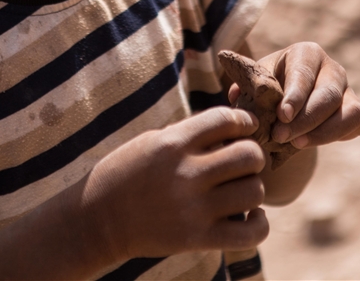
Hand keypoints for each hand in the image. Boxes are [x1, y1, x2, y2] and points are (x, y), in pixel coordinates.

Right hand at [83, 108, 268, 262]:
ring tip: (242, 188)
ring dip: (253, 187)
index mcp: (173, 143)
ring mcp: (193, 208)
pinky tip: (250, 216)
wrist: (100, 218)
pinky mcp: (197, 239)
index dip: (244, 120)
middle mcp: (186, 173)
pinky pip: (250, 233)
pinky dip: (259, 223)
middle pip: (249, 155)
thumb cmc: (128, 172)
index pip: (225, 119)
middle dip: (253, 154)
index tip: (246, 126)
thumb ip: (191, 133)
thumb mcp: (154, 141)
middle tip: (244, 161)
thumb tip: (230, 125)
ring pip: (254, 191)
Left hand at [229, 42, 359, 156]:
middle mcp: (332, 69)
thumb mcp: (256, 80)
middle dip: (306, 118)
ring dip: (326, 132)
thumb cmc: (269, 86)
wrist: (285, 99)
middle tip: (281, 136)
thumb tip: (233, 94)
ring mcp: (348, 92)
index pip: (305, 72)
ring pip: (350, 112)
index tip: (282, 115)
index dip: (295, 94)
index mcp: (307, 53)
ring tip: (298, 145)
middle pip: (328, 94)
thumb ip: (245, 84)